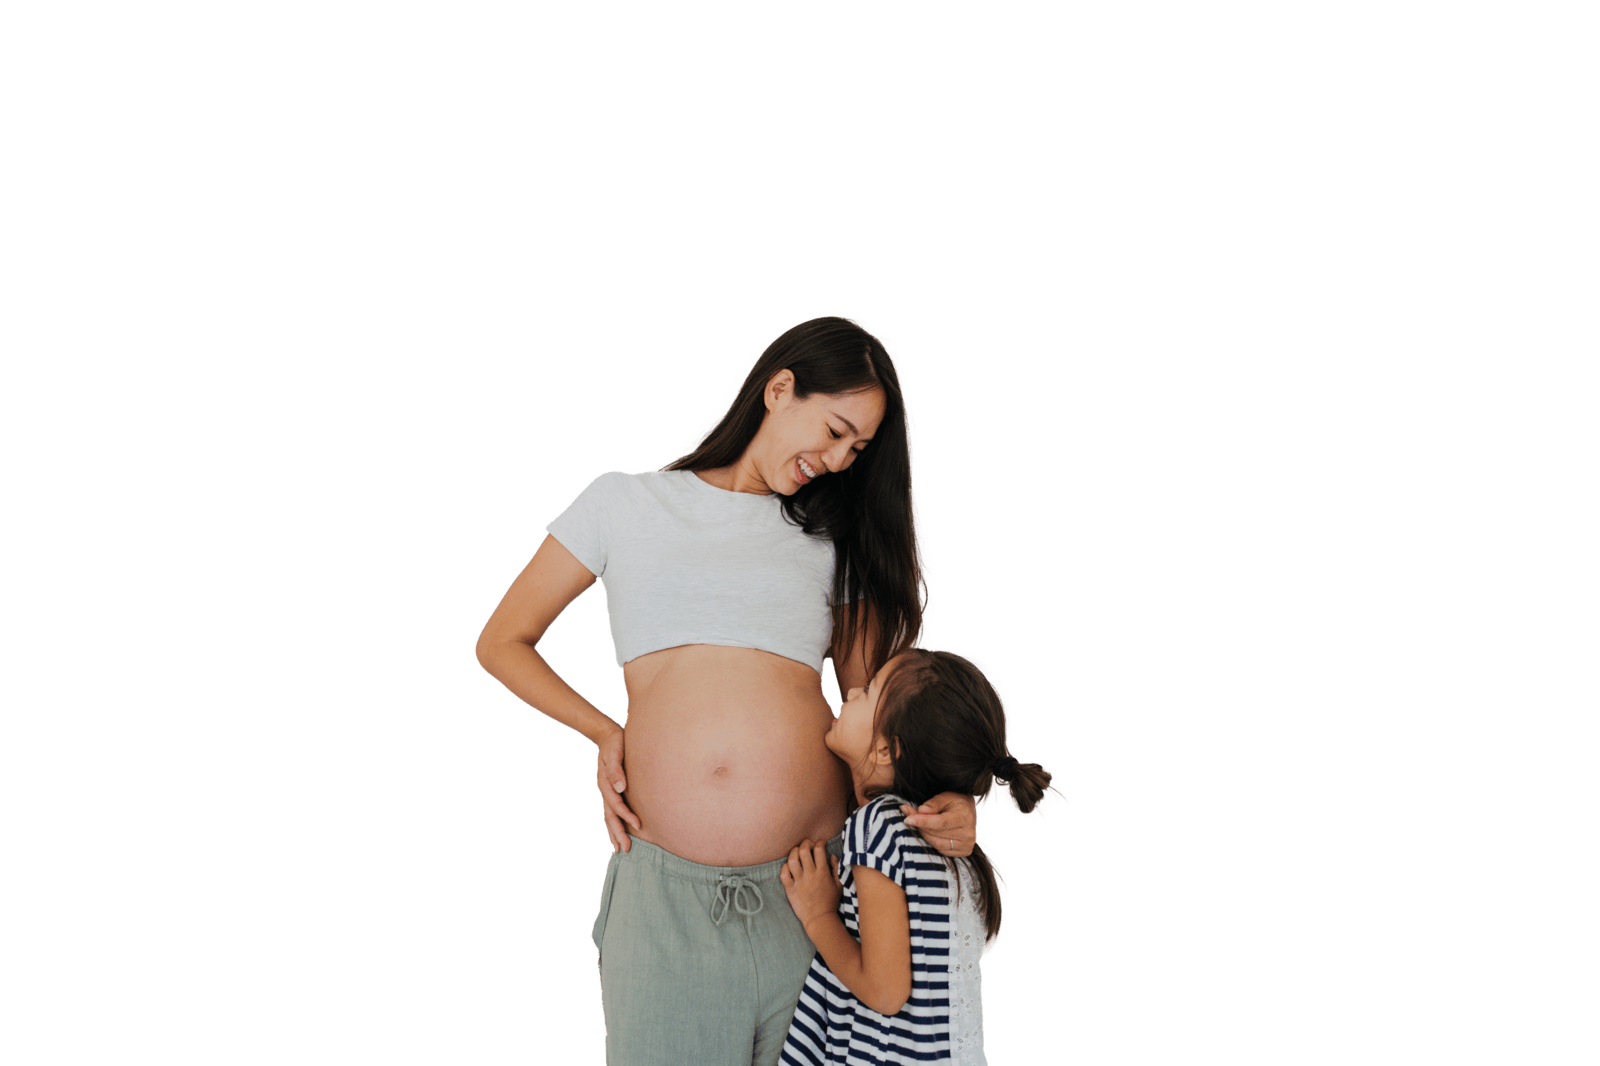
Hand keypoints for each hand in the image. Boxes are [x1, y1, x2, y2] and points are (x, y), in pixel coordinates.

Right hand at [597, 725, 640, 852]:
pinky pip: (612, 811)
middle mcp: (606, 790)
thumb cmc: (614, 743)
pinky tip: (619, 833)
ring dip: (614, 833)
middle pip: (610, 816)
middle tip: (624, 850)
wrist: (607, 736)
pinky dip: (614, 823)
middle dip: (617, 833)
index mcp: (606, 783)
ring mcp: (607, 792)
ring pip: (609, 817)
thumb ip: (616, 769)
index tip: (638, 825)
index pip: (616, 804)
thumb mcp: (614, 752)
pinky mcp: (612, 791)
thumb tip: (621, 787)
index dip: (626, 815)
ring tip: (619, 849)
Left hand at [780, 839, 841, 929]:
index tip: (820, 842)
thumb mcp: (839, 885)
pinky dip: (784, 867)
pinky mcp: (790, 889)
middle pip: (804, 850)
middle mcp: (810, 875)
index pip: (819, 849)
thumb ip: (836, 868)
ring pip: (792, 859)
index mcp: (823, 872)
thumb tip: (832, 855)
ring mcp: (799, 882)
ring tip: (797, 852)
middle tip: (808, 844)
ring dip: (794, 852)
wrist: (819, 919)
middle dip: (805, 843)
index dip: (819, 842)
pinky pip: (783, 873)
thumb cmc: (830, 902)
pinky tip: (789, 866)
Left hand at [902, 793, 976, 857]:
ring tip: (919, 824)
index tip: (908, 819)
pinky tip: (930, 832)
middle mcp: (968, 833)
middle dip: (920, 826)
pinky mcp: (964, 852)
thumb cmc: (955, 802)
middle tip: (909, 817)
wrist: (968, 811)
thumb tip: (921, 811)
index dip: (923, 821)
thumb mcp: (944, 797)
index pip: (941, 822)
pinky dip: (932, 841)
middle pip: (937, 834)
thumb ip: (932, 804)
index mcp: (965, 816)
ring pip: (937, 844)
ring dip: (924, 834)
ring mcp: (967, 844)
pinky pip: (941, 850)